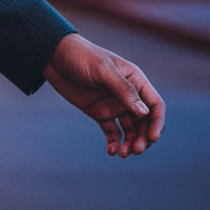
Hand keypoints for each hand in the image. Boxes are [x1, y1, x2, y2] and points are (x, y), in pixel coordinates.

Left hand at [43, 33, 164, 157]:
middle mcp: (128, 95)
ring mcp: (113, 104)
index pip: (155, 105)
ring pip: (130, 130)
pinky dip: (114, 142)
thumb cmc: (80, 55)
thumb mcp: (102, 70)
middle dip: (143, 138)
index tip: (153, 138)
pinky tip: (111, 150)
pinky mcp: (99, 112)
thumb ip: (123, 89)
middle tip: (136, 150)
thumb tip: (145, 112)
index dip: (157, 123)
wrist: (52, 55)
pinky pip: (112, 131)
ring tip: (122, 154)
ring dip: (131, 143)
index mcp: (135, 80)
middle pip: (145, 122)